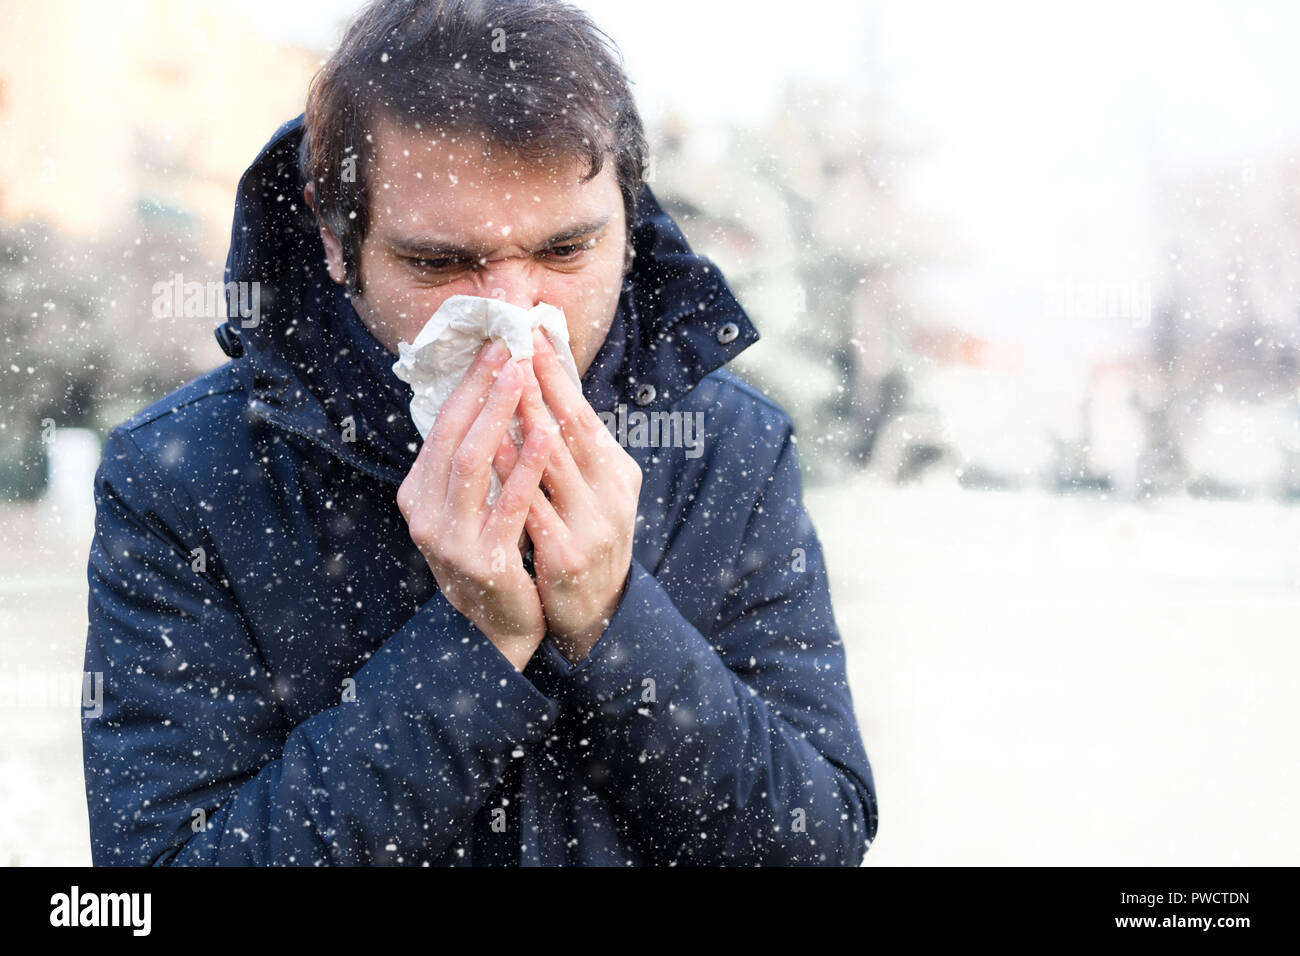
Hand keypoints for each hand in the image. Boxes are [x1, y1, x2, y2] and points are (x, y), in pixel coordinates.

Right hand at [397, 339, 556, 670]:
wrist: (496, 632)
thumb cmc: (491, 557)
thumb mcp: (468, 508)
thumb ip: (470, 461)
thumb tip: (489, 394)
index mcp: (418, 494)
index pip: (442, 425)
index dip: (469, 383)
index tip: (496, 345)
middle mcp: (424, 514)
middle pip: (453, 434)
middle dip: (483, 387)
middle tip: (509, 347)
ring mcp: (449, 539)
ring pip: (473, 461)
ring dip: (500, 414)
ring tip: (524, 377)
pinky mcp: (482, 560)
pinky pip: (507, 503)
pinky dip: (525, 465)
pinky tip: (545, 434)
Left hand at [491, 328, 641, 663]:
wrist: (596, 617)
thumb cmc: (586, 543)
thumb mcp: (594, 493)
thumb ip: (575, 451)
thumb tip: (548, 396)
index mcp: (618, 474)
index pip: (585, 415)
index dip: (559, 375)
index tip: (533, 335)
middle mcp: (612, 495)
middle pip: (573, 431)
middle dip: (541, 385)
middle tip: (515, 345)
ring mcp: (592, 527)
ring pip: (554, 465)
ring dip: (526, 421)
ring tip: (504, 383)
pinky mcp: (567, 558)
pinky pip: (533, 510)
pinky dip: (512, 478)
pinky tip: (491, 454)